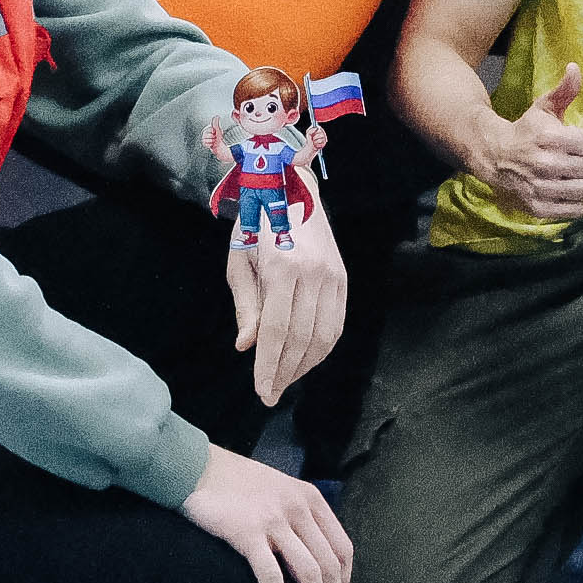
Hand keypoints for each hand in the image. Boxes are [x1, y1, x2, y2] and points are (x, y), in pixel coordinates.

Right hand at [180, 439, 353, 582]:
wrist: (196, 468)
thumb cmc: (235, 483)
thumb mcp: (279, 490)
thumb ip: (298, 515)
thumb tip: (311, 555)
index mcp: (310, 498)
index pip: (342, 547)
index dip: (345, 580)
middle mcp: (298, 508)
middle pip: (330, 565)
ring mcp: (274, 520)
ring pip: (309, 573)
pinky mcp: (248, 533)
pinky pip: (272, 578)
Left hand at [222, 185, 349, 405]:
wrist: (290, 188)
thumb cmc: (256, 225)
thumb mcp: (239, 261)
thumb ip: (246, 305)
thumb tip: (247, 346)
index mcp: (281, 267)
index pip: (276, 330)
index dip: (268, 365)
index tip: (261, 391)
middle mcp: (313, 272)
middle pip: (301, 338)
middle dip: (284, 373)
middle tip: (270, 394)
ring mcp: (333, 275)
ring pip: (324, 336)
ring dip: (304, 366)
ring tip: (285, 381)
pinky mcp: (343, 278)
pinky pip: (337, 323)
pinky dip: (323, 348)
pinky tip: (305, 360)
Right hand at [486, 64, 582, 220]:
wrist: (494, 156)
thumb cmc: (526, 129)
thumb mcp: (544, 107)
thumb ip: (564, 90)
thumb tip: (575, 67)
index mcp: (551, 137)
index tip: (582, 144)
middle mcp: (547, 164)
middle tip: (578, 160)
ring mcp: (542, 188)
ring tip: (574, 176)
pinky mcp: (538, 208)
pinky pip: (575, 210)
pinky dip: (574, 202)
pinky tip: (565, 191)